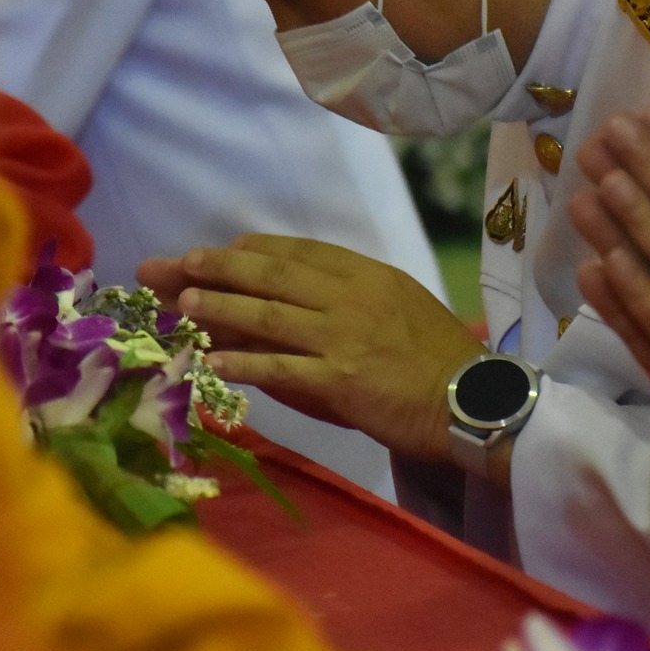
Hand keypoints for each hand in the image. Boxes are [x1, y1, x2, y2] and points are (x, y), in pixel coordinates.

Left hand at [138, 236, 483, 465]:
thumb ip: (348, 295)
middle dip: (219, 268)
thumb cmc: (434, 356)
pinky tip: (209, 364)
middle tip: (178, 264)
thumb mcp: (396, 303)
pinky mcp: (340, 380)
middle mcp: (351, 297)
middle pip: (272, 275)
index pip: (299, 252)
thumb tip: (292, 295)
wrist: (471, 400)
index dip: (254, 250)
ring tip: (182, 304)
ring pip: (268, 316)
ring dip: (219, 308)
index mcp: (366, 274)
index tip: (221, 249)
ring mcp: (344, 337)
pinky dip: (241, 365)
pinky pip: (280, 369)